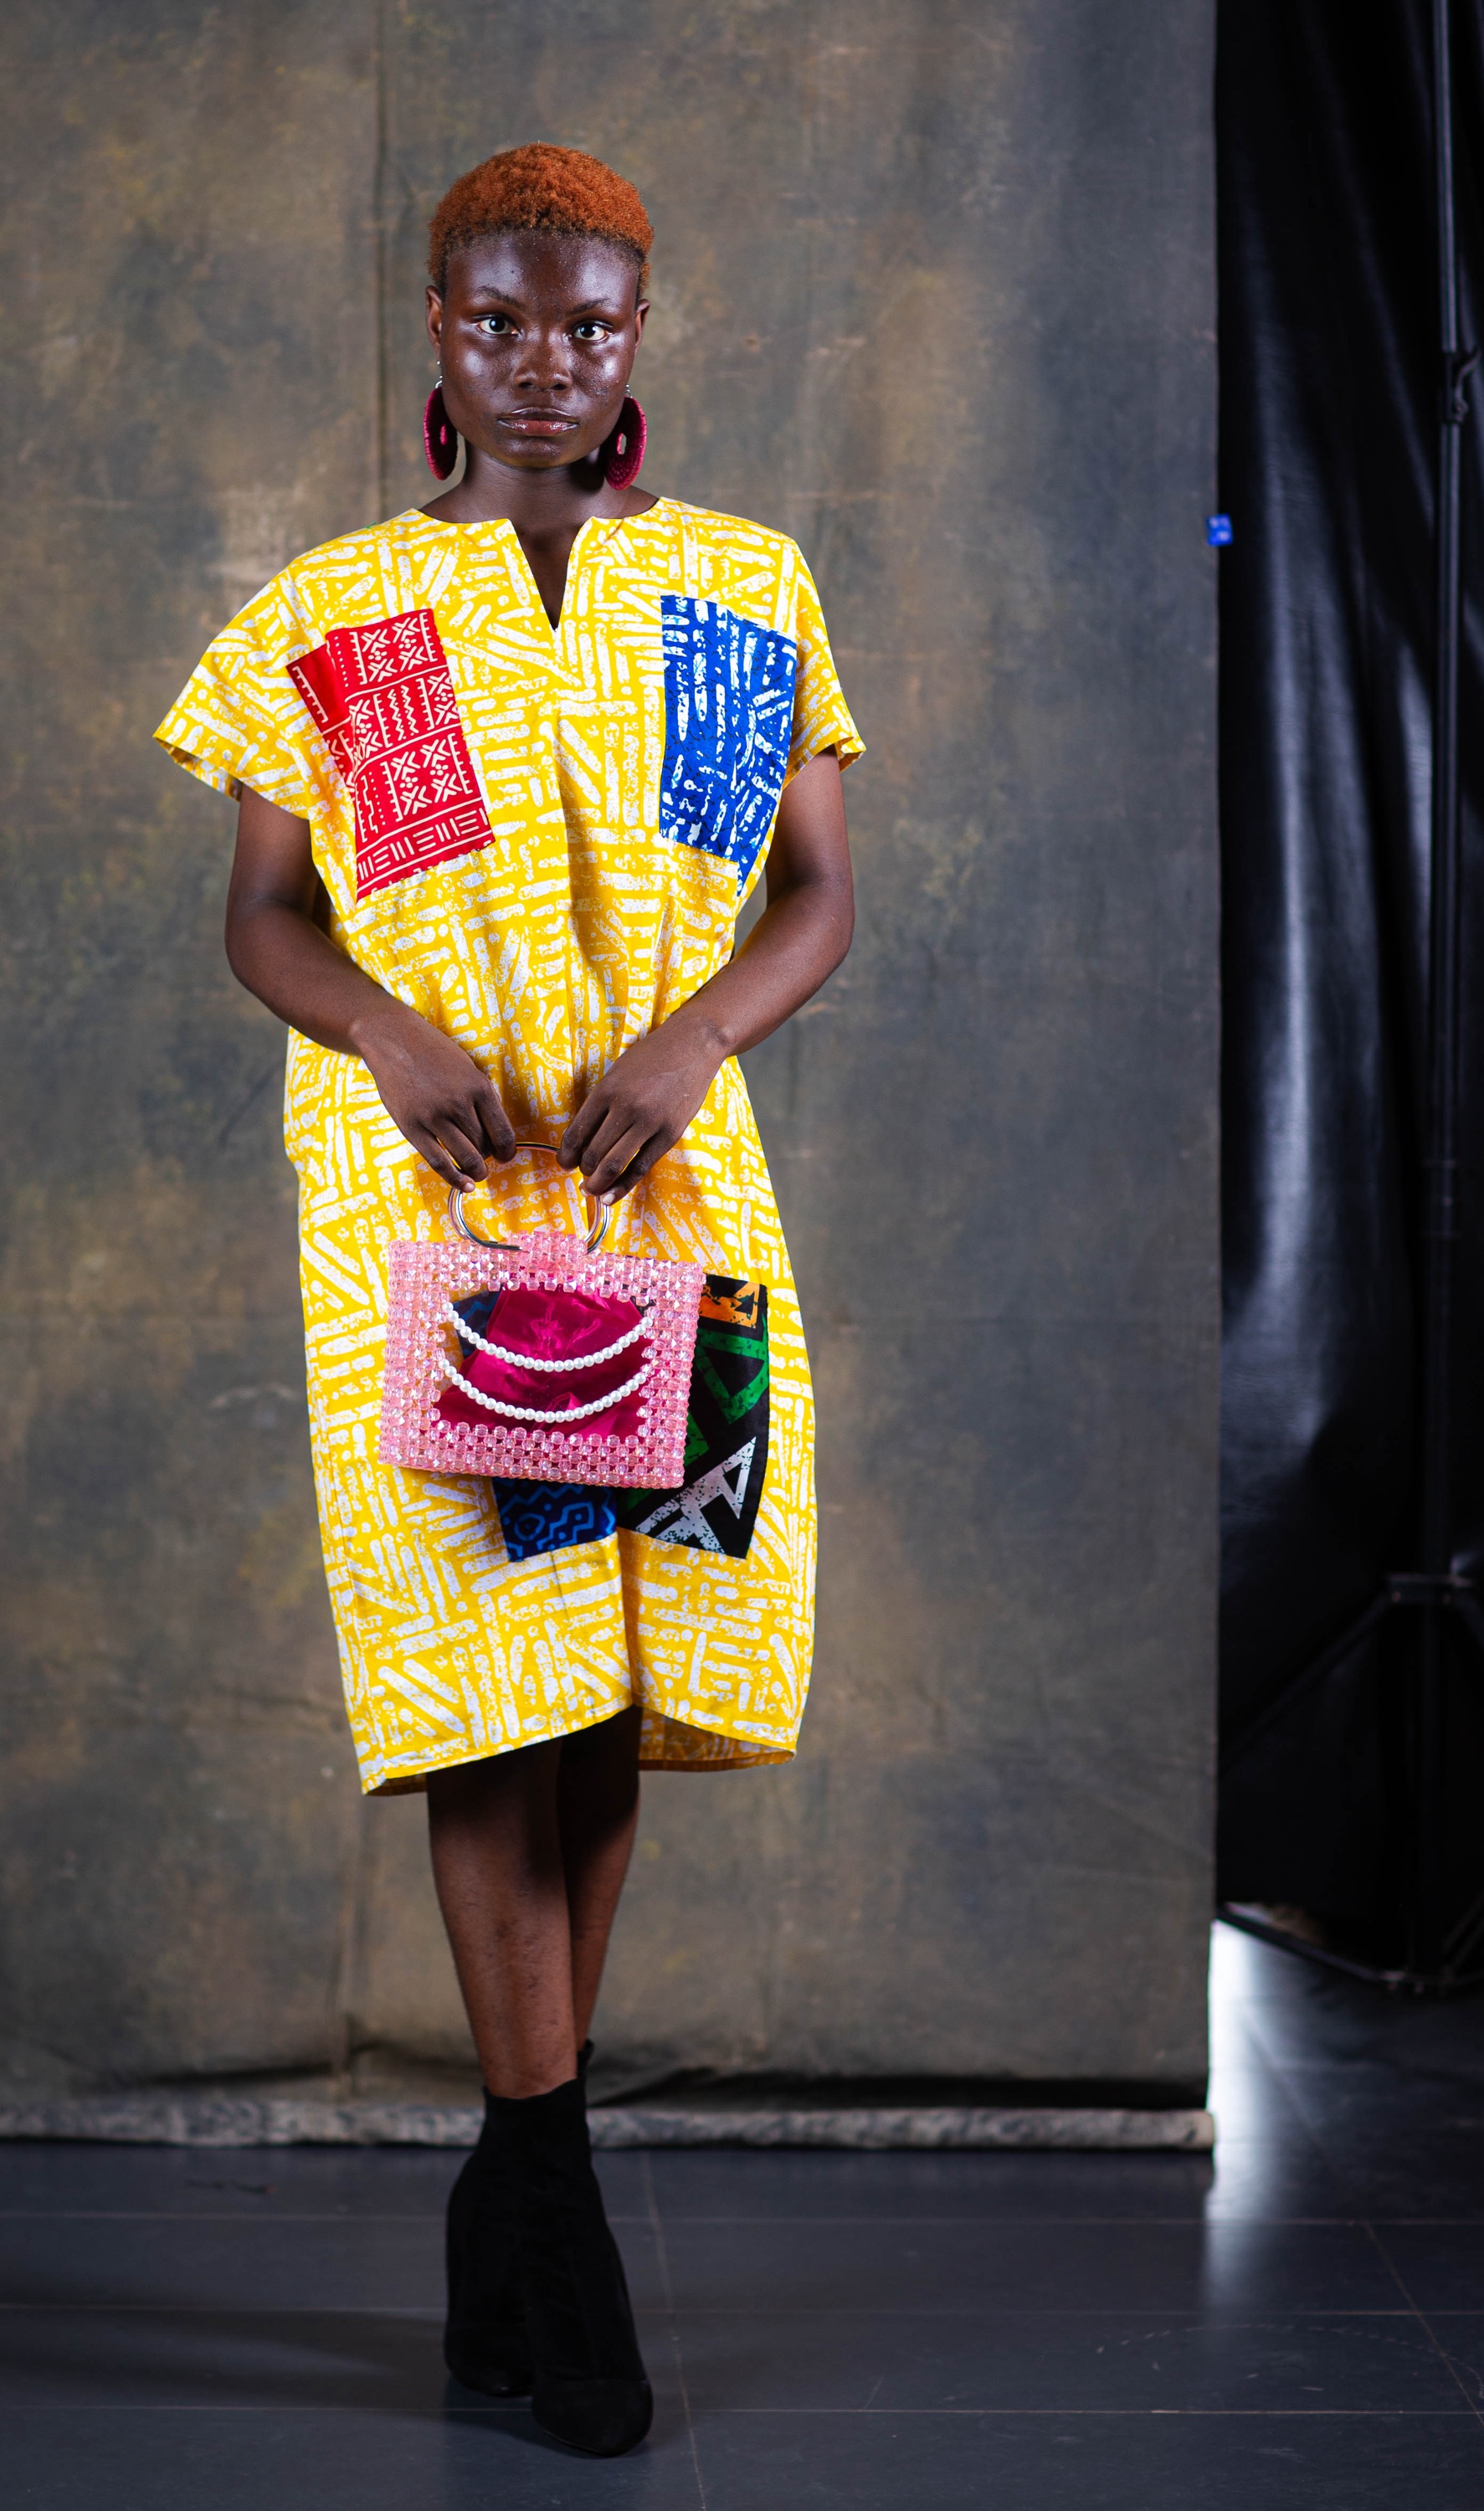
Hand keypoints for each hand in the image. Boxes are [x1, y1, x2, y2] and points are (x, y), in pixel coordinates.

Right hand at [353, 1000, 515, 1187]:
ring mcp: (435, 1116)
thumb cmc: (433, 1053)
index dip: (507, 1151)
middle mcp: (459, 1103)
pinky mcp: (412, 1126)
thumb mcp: (466, 1068)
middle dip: (487, 1158)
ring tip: (476, 1173)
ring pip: (466, 1156)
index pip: (503, 1132)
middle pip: (484, 1146)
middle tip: (484, 1160)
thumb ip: (480, 1097)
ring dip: (475, 1170)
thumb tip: (494, 1133)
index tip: (505, 1157)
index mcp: (479, 1087)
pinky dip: (454, 1178)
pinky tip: (464, 1185)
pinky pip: (439, 1161)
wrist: (393, 1040)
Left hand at [559, 1014, 724, 1200]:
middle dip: (583, 1170)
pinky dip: (623, 1186)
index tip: (564, 1164)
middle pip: (593, 1152)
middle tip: (582, 1176)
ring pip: (614, 1163)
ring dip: (598, 1183)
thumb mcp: (617, 1073)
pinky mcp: (670, 1134)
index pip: (577, 1132)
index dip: (566, 1154)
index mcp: (606, 1090)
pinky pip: (641, 1167)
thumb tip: (583, 1140)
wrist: (693, 1045)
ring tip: (592, 1189)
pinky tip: (611, 1196)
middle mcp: (625, 1107)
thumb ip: (601, 1104)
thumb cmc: (651, 1058)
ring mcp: (649, 1122)